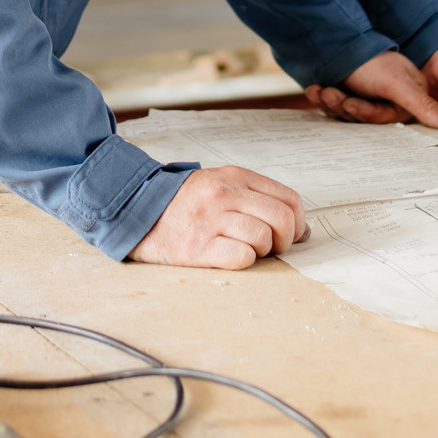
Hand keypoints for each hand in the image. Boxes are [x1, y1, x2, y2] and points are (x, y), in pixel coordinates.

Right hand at [128, 166, 304, 268]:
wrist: (136, 210)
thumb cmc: (183, 203)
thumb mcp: (220, 186)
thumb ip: (258, 199)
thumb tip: (302, 229)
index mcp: (233, 177)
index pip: (289, 198)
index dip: (298, 221)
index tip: (291, 233)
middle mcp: (223, 194)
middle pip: (282, 219)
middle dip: (285, 240)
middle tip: (272, 247)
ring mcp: (210, 220)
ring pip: (263, 238)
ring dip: (262, 251)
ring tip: (246, 250)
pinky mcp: (198, 247)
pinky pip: (242, 257)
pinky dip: (244, 261)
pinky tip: (231, 256)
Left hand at [304, 49, 437, 127]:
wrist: (337, 37)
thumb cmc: (370, 61)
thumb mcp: (397, 85)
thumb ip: (423, 106)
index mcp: (407, 95)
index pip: (385, 117)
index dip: (364, 112)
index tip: (348, 103)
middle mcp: (389, 96)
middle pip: (364, 116)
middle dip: (343, 105)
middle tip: (329, 92)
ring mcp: (369, 93)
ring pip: (347, 112)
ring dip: (331, 101)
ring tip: (320, 89)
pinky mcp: (351, 91)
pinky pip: (336, 105)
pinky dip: (324, 98)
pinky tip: (314, 89)